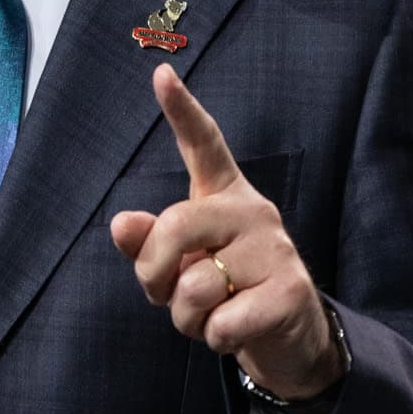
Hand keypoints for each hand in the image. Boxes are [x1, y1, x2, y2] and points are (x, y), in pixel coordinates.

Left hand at [110, 64, 344, 401]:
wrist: (288, 340)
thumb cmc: (225, 294)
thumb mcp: (181, 269)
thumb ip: (151, 244)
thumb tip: (122, 222)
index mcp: (224, 197)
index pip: (204, 145)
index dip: (182, 110)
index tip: (162, 74)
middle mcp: (253, 211)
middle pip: (176, 227)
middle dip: (154, 274)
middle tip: (167, 296)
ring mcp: (276, 248)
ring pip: (195, 285)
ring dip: (187, 318)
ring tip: (210, 317)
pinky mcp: (290, 290)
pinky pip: (222, 321)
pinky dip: (214, 339)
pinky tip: (235, 333)